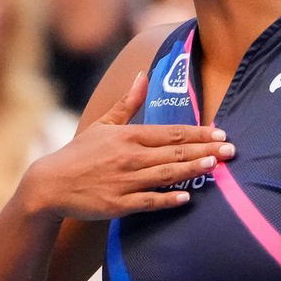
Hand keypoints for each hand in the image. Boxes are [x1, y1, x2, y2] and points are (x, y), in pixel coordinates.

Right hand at [23, 72, 234, 220]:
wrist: (50, 185)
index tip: (221, 133)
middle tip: (231, 151)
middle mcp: (129, 157)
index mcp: (128, 136)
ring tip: (215, 166)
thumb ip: (127, 103)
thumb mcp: (102, 124)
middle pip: (174, 151)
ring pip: (165, 174)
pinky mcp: (118, 204)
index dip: (198, 132)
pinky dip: (168, 199)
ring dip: (192, 169)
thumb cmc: (80, 153)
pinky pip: (148, 201)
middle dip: (205, 150)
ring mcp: (125, 181)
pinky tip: (187, 198)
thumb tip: (143, 76)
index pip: (171, 132)